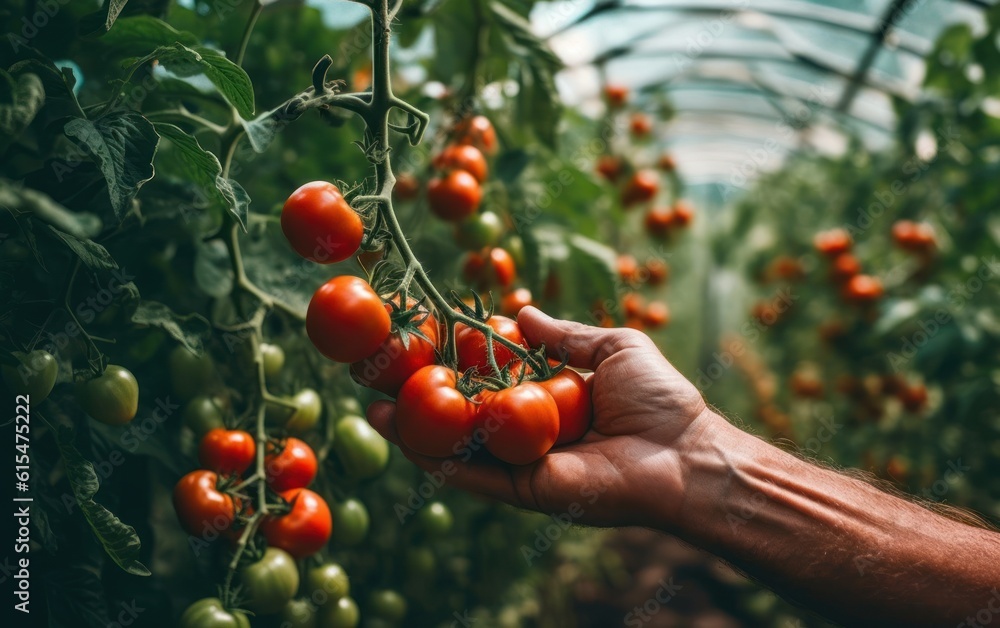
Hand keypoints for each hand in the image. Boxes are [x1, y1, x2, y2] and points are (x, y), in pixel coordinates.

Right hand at [366, 306, 716, 528]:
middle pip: (463, 416)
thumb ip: (565, 336)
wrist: (687, 452)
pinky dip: (437, 459)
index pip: (488, 379)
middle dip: (420, 398)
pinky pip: (474, 476)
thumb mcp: (611, 348)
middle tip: (378, 376)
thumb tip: (523, 312)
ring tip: (372, 405)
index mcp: (547, 401)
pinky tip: (404, 437)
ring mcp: (524, 464)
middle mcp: (529, 433)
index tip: (419, 341)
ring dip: (414, 430)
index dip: (453, 362)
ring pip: (459, 448)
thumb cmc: (659, 398)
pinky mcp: (526, 490)